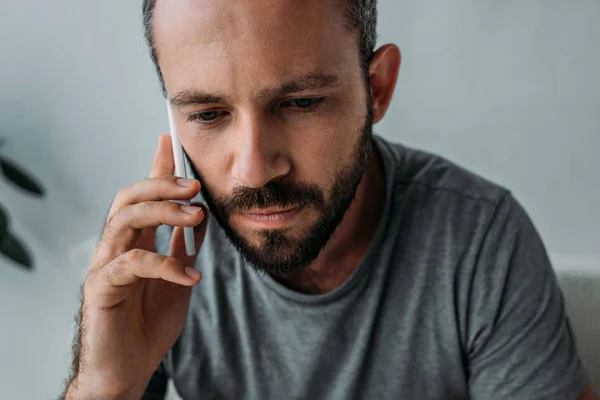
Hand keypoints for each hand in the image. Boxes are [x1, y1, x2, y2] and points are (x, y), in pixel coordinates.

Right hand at [66, 134, 207, 398]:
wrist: (130, 368)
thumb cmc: (149, 324)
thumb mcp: (178, 279)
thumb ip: (184, 248)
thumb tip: (199, 217)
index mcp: (135, 242)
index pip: (143, 196)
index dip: (155, 168)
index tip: (169, 141)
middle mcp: (116, 247)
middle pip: (129, 199)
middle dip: (161, 184)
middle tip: (195, 186)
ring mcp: (105, 265)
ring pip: (124, 220)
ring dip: (162, 212)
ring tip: (196, 216)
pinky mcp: (101, 288)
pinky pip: (132, 264)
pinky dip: (165, 265)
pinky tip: (191, 276)